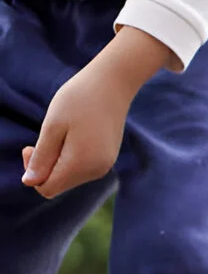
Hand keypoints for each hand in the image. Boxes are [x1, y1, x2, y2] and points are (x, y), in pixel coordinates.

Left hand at [22, 27, 171, 198]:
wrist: (113, 84)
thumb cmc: (79, 99)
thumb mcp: (52, 126)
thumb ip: (42, 157)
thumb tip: (29, 182)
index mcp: (81, 164)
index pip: (47, 188)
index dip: (33, 173)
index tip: (31, 146)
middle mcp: (96, 171)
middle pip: (59, 184)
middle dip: (45, 167)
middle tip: (43, 138)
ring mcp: (105, 165)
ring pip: (70, 177)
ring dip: (58, 161)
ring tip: (61, 134)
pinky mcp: (108, 158)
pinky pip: (82, 169)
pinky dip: (71, 158)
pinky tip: (74, 135)